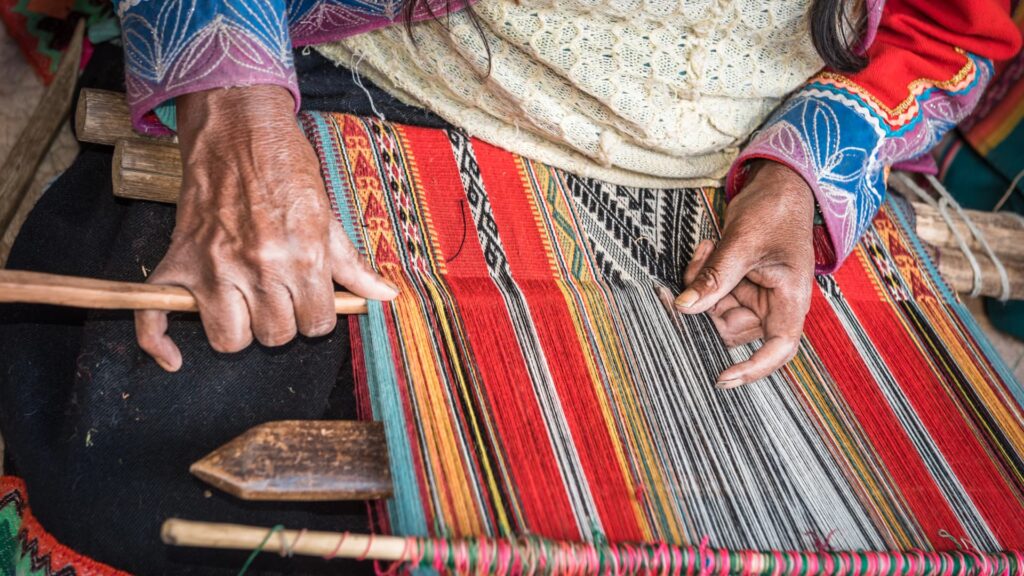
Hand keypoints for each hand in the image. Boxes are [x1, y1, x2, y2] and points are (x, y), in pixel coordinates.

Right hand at [135, 85, 397, 370]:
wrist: (237, 127)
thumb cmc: (285, 167)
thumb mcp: (326, 214)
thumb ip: (351, 264)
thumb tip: (385, 296)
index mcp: (302, 256)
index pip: (315, 325)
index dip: (315, 316)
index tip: (309, 301)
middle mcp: (259, 267)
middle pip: (274, 336)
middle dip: (280, 322)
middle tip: (277, 295)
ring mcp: (213, 267)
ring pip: (229, 339)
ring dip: (239, 329)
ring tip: (244, 303)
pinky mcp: (177, 261)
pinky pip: (154, 319)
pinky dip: (159, 344)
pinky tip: (173, 357)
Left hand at [675, 161, 814, 388]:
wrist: (778, 186)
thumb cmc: (775, 211)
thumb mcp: (743, 243)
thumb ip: (715, 277)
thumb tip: (684, 308)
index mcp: (789, 300)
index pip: (778, 349)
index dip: (753, 370)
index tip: (721, 378)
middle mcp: (773, 305)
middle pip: (731, 328)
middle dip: (708, 301)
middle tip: (702, 260)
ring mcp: (754, 296)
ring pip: (714, 312)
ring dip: (701, 284)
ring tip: (708, 249)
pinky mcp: (739, 286)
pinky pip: (710, 295)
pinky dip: (701, 277)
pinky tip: (708, 249)